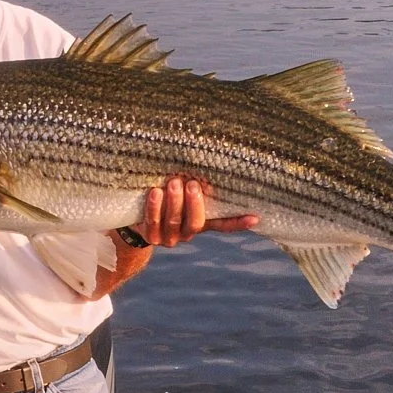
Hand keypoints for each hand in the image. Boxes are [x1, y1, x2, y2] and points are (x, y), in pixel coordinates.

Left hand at [139, 176, 259, 247]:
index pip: (223, 225)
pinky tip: (154, 192)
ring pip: (174, 222)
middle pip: (195, 222)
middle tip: (191, 183)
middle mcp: (187, 233)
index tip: (255, 217)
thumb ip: (194, 185)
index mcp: (201, 222)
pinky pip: (153, 222)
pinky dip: (154, 207)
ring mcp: (169, 237)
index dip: (238, 223)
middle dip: (194, 203)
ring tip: (173, 182)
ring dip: (174, 202)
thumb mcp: (181, 192)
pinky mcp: (151, 237)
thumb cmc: (164, 197)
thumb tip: (206, 155)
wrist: (137, 219)